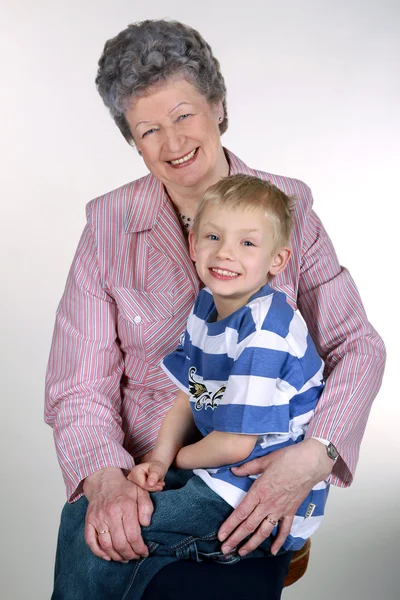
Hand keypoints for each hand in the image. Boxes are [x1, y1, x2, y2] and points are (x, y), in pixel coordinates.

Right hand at [83, 467, 152, 561]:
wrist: (104, 480)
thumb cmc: (125, 488)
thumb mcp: (141, 492)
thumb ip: (147, 508)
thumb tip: (146, 525)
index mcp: (125, 507)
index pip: (133, 535)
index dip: (140, 548)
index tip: (144, 552)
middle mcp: (110, 514)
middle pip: (120, 543)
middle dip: (129, 554)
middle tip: (135, 556)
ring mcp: (98, 518)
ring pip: (106, 545)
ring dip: (116, 556)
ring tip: (124, 558)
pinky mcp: (89, 521)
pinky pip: (91, 541)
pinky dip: (99, 552)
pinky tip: (108, 556)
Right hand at [127, 461, 166, 491]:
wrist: (156, 469)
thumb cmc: (157, 467)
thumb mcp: (158, 469)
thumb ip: (154, 476)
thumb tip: (150, 484)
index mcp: (134, 472)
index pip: (143, 485)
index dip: (153, 486)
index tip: (162, 485)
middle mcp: (131, 478)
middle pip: (142, 489)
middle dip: (154, 488)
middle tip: (162, 484)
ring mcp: (132, 484)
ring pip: (143, 492)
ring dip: (153, 489)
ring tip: (160, 484)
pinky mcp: (135, 488)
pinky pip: (143, 493)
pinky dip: (151, 491)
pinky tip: (156, 486)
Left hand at [218, 439, 333, 555]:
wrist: (310, 463)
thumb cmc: (288, 459)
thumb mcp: (264, 460)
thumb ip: (248, 467)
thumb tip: (234, 470)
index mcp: (259, 491)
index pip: (241, 512)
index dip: (229, 526)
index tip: (221, 536)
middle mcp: (268, 504)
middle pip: (249, 526)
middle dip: (235, 539)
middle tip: (225, 549)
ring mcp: (280, 510)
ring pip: (263, 531)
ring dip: (252, 544)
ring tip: (242, 552)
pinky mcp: (291, 512)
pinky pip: (284, 530)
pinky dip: (279, 541)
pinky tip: (272, 551)